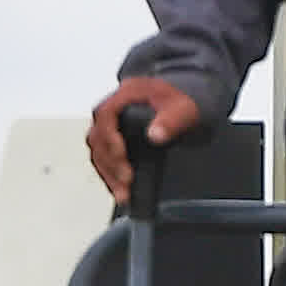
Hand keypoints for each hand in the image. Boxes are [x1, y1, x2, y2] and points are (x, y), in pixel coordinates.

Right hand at [86, 76, 203, 202]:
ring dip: (108, 173)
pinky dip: (111, 175)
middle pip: (98, 136)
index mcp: (128, 93)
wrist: (187, 108)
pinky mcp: (117, 139)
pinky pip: (105, 158)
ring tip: (123, 192)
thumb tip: (155, 134)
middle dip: (110, 162)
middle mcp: (116, 108)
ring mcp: (114, 124)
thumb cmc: (184, 104)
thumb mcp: (184, 109)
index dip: (109, 136)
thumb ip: (171, 120)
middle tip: (126, 180)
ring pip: (99, 150)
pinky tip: (120, 190)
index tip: (121, 156)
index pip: (106, 114)